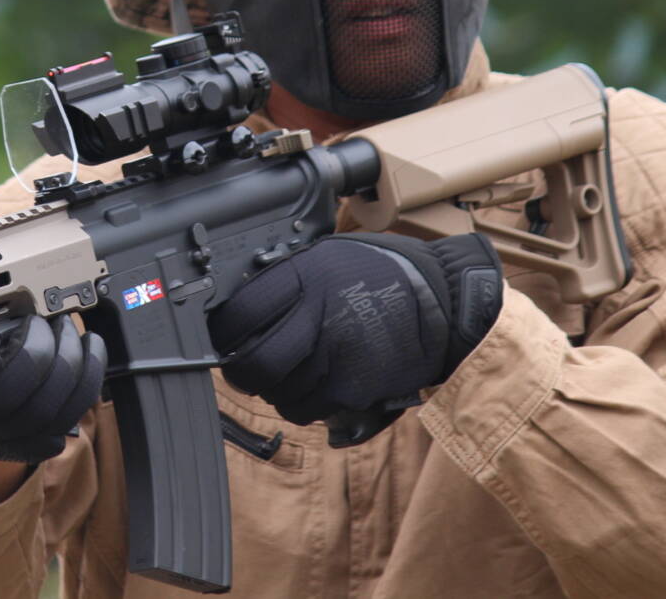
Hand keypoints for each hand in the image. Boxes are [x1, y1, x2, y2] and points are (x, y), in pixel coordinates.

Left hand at [208, 232, 501, 432]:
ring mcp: (333, 359)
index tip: (223, 336)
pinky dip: (302, 402)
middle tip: (242, 367)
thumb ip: (285, 279)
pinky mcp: (350, 390)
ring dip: (274, 388)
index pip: (238, 315)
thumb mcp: (326, 256)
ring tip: (290, 370)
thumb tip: (239, 303)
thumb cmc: (380, 274)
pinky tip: (314, 383)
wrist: (443, 304)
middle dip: (240, 371)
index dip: (223, 332)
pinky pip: (304, 409)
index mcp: (304, 279)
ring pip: (275, 392)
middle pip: (251, 364)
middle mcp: (314, 319)